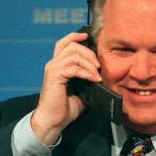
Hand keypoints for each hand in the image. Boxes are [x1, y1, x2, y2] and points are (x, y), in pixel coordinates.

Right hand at [31, 30, 101, 145]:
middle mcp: (54, 63)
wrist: (54, 120)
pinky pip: (74, 67)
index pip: (64, 43)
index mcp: (59, 65)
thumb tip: (102, 74)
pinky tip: (94, 79)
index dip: (75, 36)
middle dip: (89, 53)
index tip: (88, 36)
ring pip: (74, 54)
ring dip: (90, 63)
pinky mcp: (54, 75)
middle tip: (99, 66)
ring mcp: (53, 68)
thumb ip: (88, 78)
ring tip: (98, 75)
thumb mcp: (82, 90)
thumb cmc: (67, 106)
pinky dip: (87, 72)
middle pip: (72, 46)